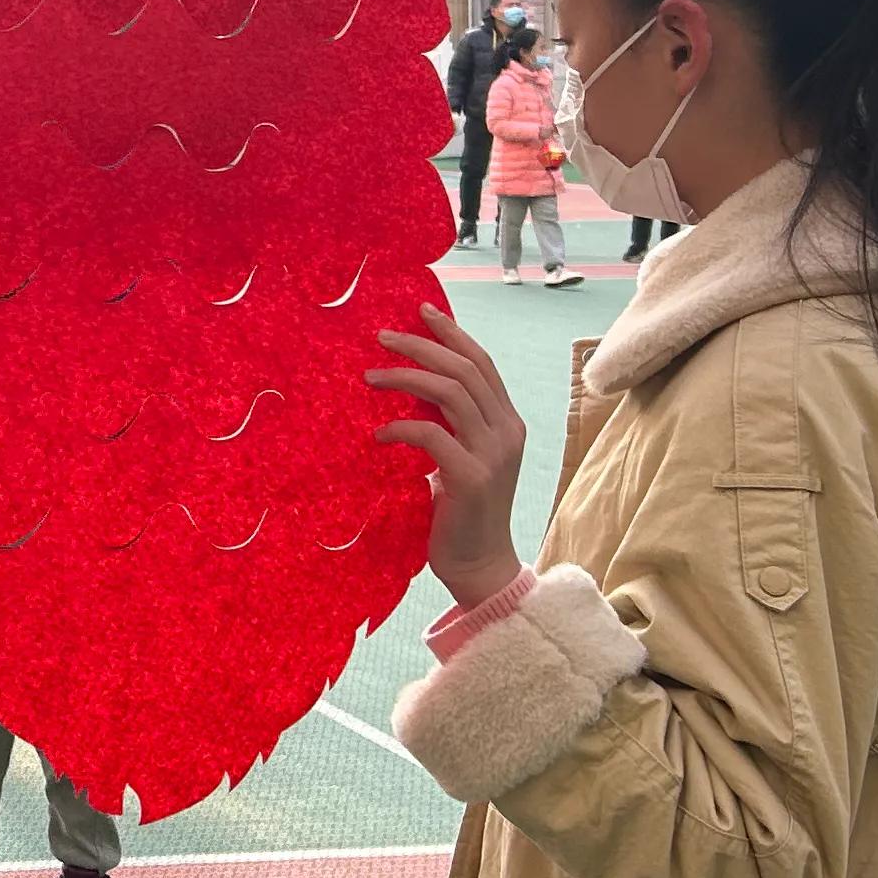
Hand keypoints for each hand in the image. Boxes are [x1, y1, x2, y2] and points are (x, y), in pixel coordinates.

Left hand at [369, 299, 529, 609]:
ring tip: (369, 377)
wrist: (480, 566)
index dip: (452, 333)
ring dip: (405, 378)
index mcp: (508, 423)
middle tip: (382, 337)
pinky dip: (401, 426)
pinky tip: (379, 433)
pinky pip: (432, 434)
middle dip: (422, 346)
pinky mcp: (472, 478)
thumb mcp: (460, 457)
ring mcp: (493, 455)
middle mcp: (507, 432)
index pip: (482, 363)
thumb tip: (408, 385)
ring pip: (450, 393)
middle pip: (465, 369)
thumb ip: (449, 423)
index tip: (420, 311)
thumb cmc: (460, 512)